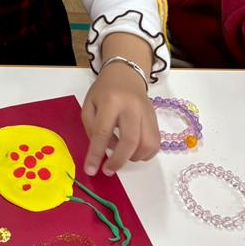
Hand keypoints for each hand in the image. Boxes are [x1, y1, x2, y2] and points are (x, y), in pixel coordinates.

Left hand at [81, 62, 159, 176]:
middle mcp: (132, 107)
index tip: (91, 170)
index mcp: (111, 101)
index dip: (96, 154)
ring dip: (133, 158)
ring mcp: (147, 113)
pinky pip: (155, 144)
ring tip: (122, 156)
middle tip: (108, 170)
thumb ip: (92, 127)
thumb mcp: (89, 104)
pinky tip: (134, 151)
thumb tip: (102, 151)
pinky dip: (145, 154)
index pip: (103, 132)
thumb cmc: (104, 91)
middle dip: (118, 161)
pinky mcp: (156, 119)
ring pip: (147, 144)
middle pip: (130, 141)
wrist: (126, 75)